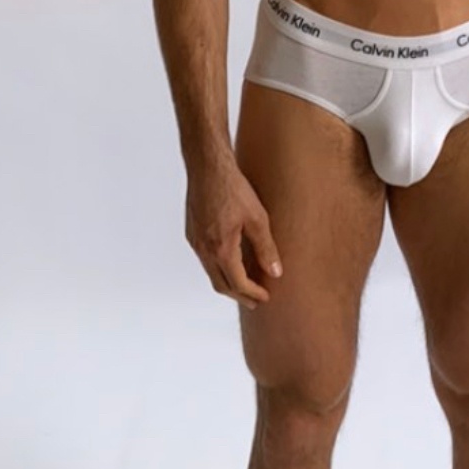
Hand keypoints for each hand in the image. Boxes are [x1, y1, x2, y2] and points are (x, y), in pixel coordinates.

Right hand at [185, 155, 282, 308]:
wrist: (207, 167)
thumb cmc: (233, 189)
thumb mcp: (257, 218)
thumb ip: (266, 248)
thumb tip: (276, 271)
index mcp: (221, 249)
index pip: (238, 283)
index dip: (253, 293)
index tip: (266, 297)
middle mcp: (204, 250)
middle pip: (221, 284)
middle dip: (240, 295)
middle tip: (256, 301)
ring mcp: (195, 242)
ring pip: (211, 273)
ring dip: (228, 283)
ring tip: (245, 284)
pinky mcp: (192, 233)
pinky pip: (205, 260)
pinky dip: (218, 268)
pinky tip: (230, 262)